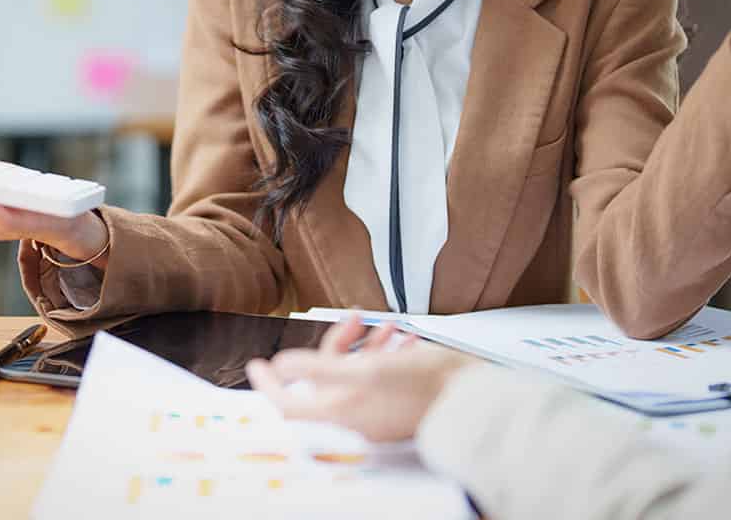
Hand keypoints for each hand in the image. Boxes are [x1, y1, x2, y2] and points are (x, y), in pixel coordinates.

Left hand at [246, 315, 474, 441]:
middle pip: (328, 378)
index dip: (271, 384)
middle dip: (338, 342)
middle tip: (352, 316)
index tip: (257, 365)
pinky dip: (389, 353)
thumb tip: (284, 364)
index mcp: (344, 410)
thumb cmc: (425, 387)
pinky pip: (383, 376)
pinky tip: (405, 337)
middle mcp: (358, 414)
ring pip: (359, 372)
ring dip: (369, 343)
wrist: (473, 399)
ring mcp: (379, 410)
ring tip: (388, 322)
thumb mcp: (368, 370)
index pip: (291, 402)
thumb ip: (322, 367)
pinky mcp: (400, 403)